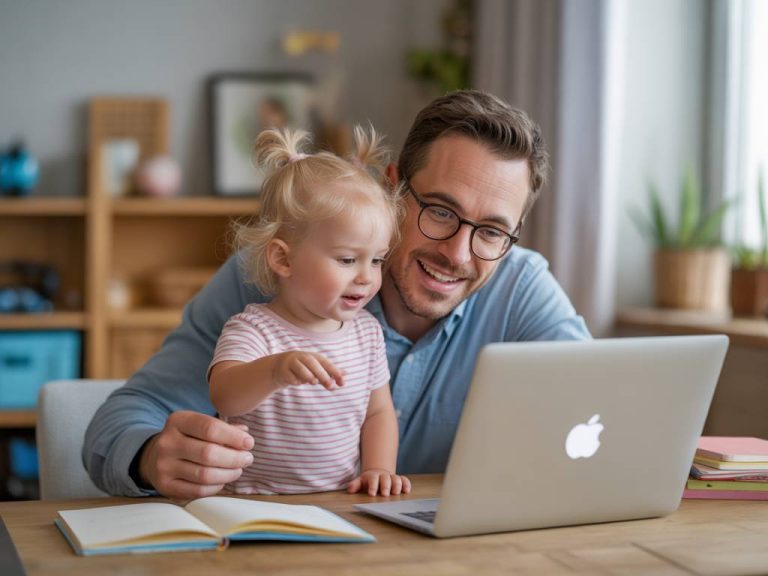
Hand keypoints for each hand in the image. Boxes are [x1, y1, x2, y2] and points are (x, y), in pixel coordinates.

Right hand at [139, 411, 254, 500]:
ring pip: (204, 474)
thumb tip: (245, 434)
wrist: (154, 457)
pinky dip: (216, 487)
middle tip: (248, 459)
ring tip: (238, 470)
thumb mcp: (200, 425)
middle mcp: (167, 442)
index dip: (234, 437)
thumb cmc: (187, 438)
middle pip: (208, 453)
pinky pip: (197, 490)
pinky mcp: (165, 486)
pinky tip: (223, 480)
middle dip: (234, 458)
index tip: (249, 443)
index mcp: (178, 421)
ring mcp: (163, 466)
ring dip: (228, 474)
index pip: (210, 428)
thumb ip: (222, 428)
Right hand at [272, 351, 343, 389]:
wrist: (279, 367)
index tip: (342, 382)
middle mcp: (302, 357)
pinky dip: (296, 381)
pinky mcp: (283, 371)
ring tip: (313, 382)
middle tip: (330, 385)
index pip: (326, 363)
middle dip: (322, 374)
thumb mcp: (316, 368)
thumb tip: (346, 374)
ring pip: (300, 368)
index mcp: (313, 356)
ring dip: (308, 375)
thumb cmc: (303, 368)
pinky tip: (297, 382)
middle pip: (313, 364)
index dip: (335, 371)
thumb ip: (330, 372)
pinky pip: (290, 377)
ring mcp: (291, 363)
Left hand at [347, 469, 410, 495]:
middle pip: (385, 479)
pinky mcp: (400, 480)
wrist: (377, 474)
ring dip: (396, 485)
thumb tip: (350, 489)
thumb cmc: (368, 481)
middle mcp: (384, 476)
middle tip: (385, 494)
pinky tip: (406, 491)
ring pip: (396, 478)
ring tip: (396, 493)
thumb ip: (355, 485)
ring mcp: (392, 477)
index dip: (372, 486)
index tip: (372, 494)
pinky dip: (406, 484)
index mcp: (373, 476)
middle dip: (385, 486)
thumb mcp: (360, 482)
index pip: (373, 479)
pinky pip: (404, 480)